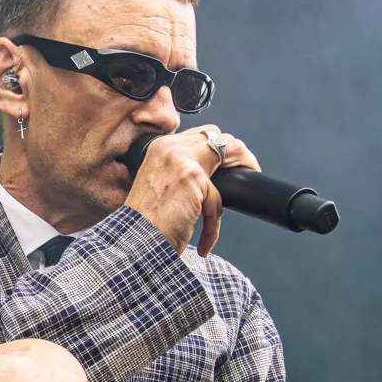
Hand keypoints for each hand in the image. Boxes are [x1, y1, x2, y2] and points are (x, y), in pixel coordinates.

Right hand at [123, 126, 262, 257]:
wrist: (132, 245)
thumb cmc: (143, 226)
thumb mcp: (158, 189)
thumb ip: (179, 174)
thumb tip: (208, 176)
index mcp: (159, 148)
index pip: (198, 135)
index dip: (218, 149)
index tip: (229, 165)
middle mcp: (169, 148)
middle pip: (216, 136)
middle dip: (238, 152)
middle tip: (249, 170)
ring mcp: (180, 160)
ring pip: (228, 151)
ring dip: (242, 168)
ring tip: (245, 187)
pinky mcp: (192, 178)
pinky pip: (217, 199)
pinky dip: (213, 224)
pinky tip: (205, 241)